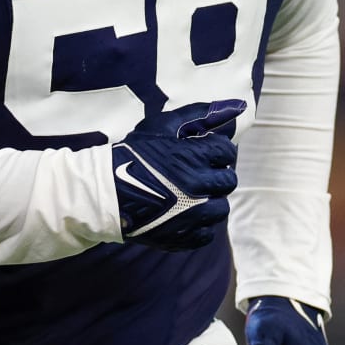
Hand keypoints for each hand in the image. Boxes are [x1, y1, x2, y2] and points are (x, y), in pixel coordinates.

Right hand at [111, 100, 244, 251]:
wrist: (106, 193)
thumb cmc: (135, 154)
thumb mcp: (163, 126)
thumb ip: (201, 115)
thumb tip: (237, 106)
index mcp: (196, 157)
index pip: (228, 153)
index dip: (216, 151)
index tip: (202, 154)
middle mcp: (199, 187)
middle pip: (229, 181)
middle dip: (215, 175)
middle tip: (195, 174)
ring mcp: (193, 216)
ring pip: (221, 209)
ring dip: (210, 201)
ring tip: (190, 196)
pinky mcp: (184, 238)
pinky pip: (207, 234)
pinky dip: (198, 226)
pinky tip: (182, 215)